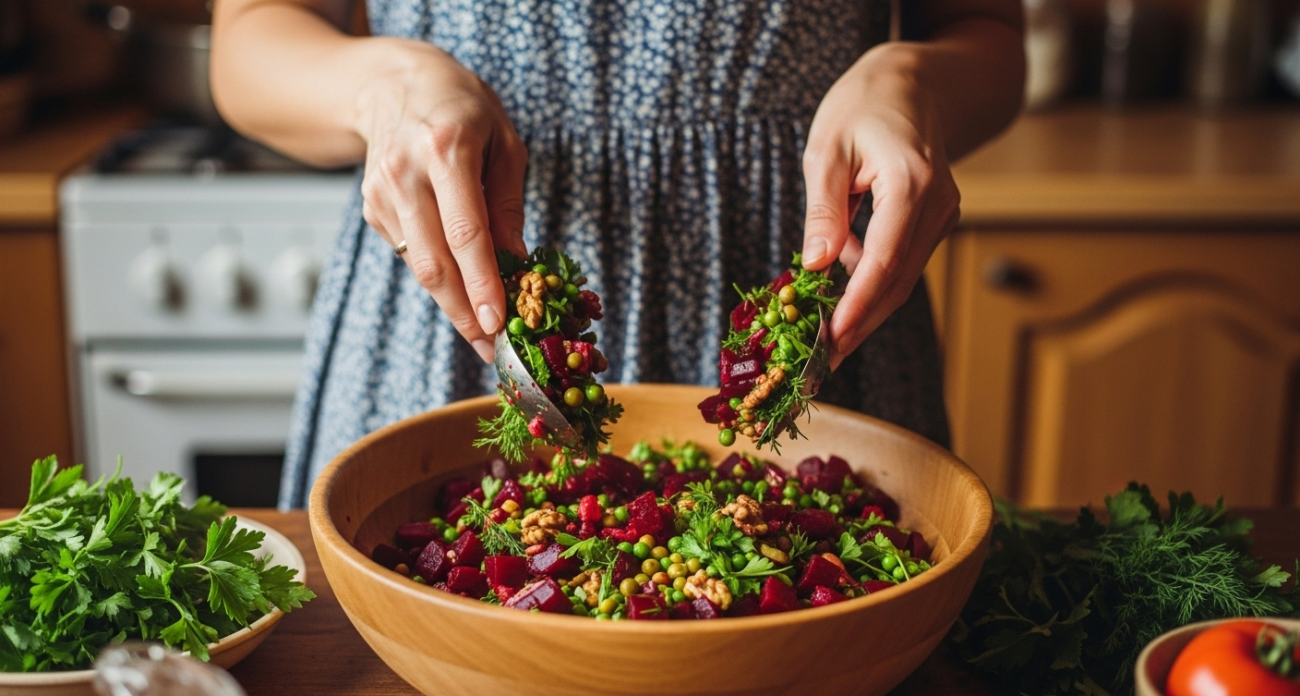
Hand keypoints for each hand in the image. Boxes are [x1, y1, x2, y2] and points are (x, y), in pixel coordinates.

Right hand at [356, 40, 528, 362]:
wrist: (390, 82)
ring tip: (483, 333)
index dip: (482, 284)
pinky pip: (409, 253)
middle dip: (465, 314)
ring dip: (452, 306)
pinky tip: (460, 282)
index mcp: (446, 150)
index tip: (498, 323)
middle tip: (493, 348)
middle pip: (434, 262)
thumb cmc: (462, 108)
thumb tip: (518, 260)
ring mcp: (382, 193)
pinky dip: (438, 276)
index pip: (466, 232)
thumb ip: (508, 203)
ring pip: (418, 268)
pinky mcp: (371, 208)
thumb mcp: (503, 142)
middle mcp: (406, 173)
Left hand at [800, 47, 960, 368]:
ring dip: (865, 311)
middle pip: (898, 281)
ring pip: (902, 278)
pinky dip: (872, 285)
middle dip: (861, 325)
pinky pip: (902, 262)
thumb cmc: (865, 105)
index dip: (858, 306)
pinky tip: (840, 303)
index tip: (832, 341)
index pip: (885, 261)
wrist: (918, 82)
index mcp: (913, 184)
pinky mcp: (935, 222)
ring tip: (825, 343)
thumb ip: (824, 210)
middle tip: (822, 363)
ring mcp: (943, 215)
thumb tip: (815, 265)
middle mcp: (939, 206)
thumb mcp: (828, 149)